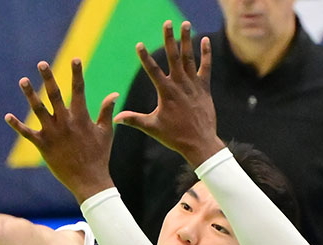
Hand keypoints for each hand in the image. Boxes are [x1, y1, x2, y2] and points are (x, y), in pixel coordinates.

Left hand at [6, 59, 118, 203]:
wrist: (89, 181)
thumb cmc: (99, 156)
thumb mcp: (106, 132)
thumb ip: (107, 111)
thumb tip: (114, 93)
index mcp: (81, 117)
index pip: (79, 90)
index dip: (77, 73)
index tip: (75, 59)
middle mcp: (65, 122)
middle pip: (54, 95)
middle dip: (48, 78)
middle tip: (41, 63)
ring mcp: (53, 134)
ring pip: (38, 110)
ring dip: (30, 94)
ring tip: (23, 80)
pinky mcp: (43, 146)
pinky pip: (27, 133)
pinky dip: (17, 125)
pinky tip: (7, 116)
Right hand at [113, 22, 223, 165]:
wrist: (199, 142)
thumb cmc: (174, 136)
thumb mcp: (152, 128)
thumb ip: (134, 120)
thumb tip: (115, 119)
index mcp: (166, 92)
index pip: (153, 70)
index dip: (145, 57)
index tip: (139, 44)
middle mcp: (180, 84)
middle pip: (173, 57)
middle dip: (169, 39)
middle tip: (167, 23)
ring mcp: (193, 84)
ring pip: (189, 58)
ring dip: (187, 40)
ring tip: (185, 24)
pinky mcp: (204, 88)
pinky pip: (206, 67)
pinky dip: (206, 54)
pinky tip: (205, 40)